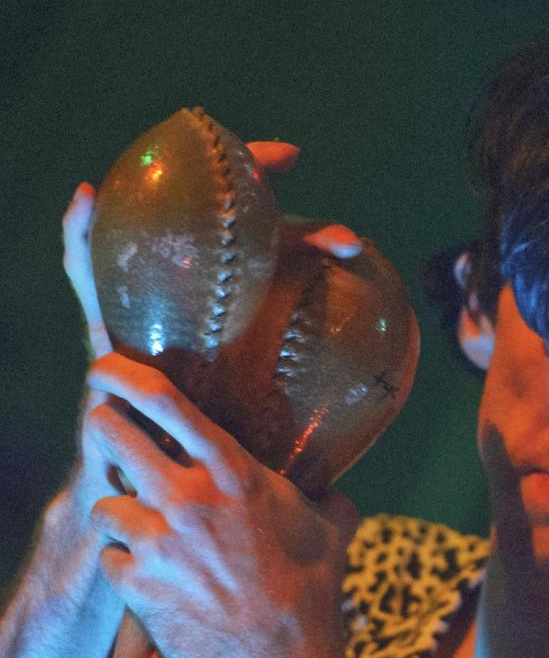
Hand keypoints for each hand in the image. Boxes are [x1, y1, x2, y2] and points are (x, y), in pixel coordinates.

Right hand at [61, 139, 361, 534]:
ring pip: (164, 246)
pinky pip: (94, 285)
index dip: (315, 244)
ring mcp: (157, 323)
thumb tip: (355, 499)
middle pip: (230, 243)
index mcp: (248, 338)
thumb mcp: (275, 462)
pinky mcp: (109, 339)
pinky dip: (83, 244)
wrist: (154, 510)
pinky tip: (83, 199)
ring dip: (177, 196)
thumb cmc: (218, 479)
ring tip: (181, 147)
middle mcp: (203, 322)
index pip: (285, 273)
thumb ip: (315, 471)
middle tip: (279, 161)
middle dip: (257, 197)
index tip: (350, 240)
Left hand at [84, 352, 359, 657]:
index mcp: (235, 473)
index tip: (107, 368)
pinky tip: (152, 576)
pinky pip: (110, 558)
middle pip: (113, 435)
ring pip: (104, 501)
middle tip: (109, 431)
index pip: (168, 403)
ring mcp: (157, 541)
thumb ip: (327, 498)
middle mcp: (188, 498)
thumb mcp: (333, 530)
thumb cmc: (313, 590)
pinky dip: (125, 564)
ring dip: (121, 511)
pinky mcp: (135, 584)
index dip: (127, 375)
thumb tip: (332, 492)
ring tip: (143, 526)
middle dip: (105, 428)